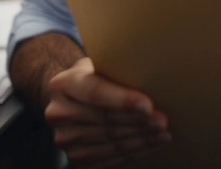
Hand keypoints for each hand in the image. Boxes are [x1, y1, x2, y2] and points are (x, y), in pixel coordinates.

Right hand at [44, 57, 169, 166]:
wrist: (74, 97)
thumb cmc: (97, 75)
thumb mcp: (102, 62)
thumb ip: (118, 67)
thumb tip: (152, 73)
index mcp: (64, 83)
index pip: (96, 93)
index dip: (123, 100)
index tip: (148, 106)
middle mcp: (58, 112)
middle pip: (105, 120)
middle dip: (138, 122)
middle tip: (162, 121)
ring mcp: (65, 138)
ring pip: (109, 142)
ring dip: (140, 140)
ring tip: (163, 134)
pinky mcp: (74, 157)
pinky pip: (108, 159)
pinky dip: (133, 153)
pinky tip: (150, 144)